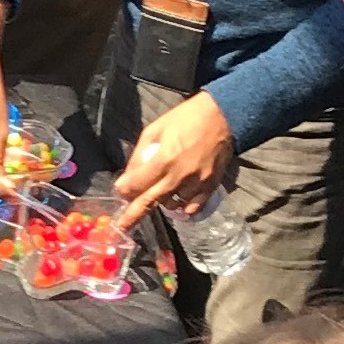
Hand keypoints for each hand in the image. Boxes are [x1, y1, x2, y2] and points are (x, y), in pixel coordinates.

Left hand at [110, 88, 235, 225]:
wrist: (222, 117)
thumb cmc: (186, 119)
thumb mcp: (155, 129)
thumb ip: (139, 155)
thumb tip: (127, 178)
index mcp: (164, 159)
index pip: (137, 185)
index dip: (124, 190)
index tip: (121, 190)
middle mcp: (179, 176)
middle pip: (150, 202)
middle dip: (132, 216)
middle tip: (121, 226)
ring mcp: (196, 184)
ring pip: (170, 205)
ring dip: (161, 201)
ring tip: (161, 189)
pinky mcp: (210, 187)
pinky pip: (192, 208)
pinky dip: (182, 206)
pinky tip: (178, 198)